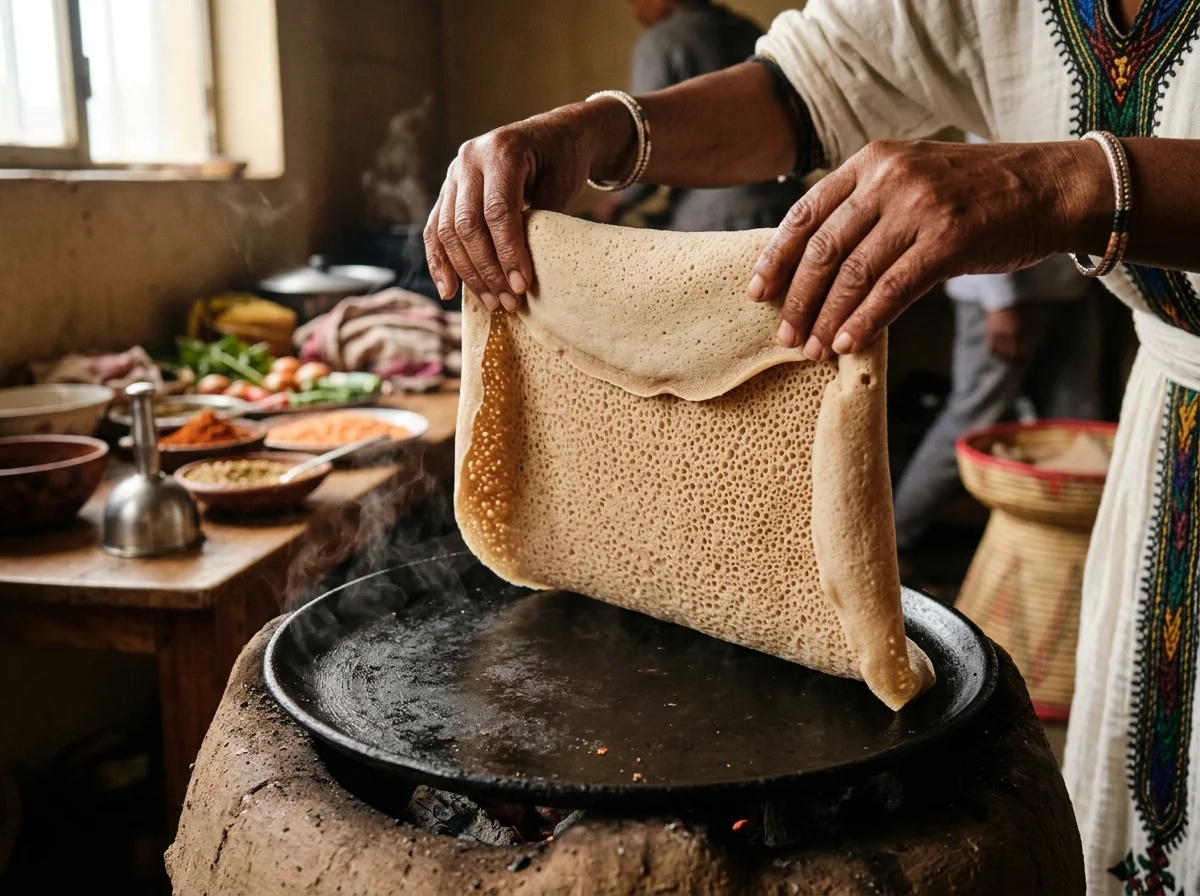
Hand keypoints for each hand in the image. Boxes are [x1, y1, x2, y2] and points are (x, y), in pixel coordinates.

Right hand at [424, 101, 636, 311]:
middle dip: (487, 269)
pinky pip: (435, 230)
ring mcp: (454, 174)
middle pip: (467, 225)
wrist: (555, 136)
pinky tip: (449, 290)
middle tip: (509, 301)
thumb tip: (520, 269)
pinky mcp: (448, 191)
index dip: (508, 252)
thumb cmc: (563, 161)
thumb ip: (539, 221)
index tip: (522, 285)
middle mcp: (469, 160)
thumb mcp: (561, 185)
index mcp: (501, 151)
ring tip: (492, 302)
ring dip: (468, 273)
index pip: (498, 211)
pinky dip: (440, 262)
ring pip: (448, 232)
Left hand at [747, 139, 1109, 357]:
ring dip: (828, 318)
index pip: (805, 213)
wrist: (1052, 185)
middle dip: (797, 297)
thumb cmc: (976, 191)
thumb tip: (814, 262)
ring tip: (812, 349)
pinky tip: (848, 344)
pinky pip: (892, 290)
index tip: (757, 291)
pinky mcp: (948, 240)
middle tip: (784, 334)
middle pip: (823, 248)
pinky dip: (865, 322)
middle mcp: (890, 178)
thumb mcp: (911, 178)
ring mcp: (919, 207)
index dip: (775, 256)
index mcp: (871, 161)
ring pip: (854, 274)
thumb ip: (865, 206)